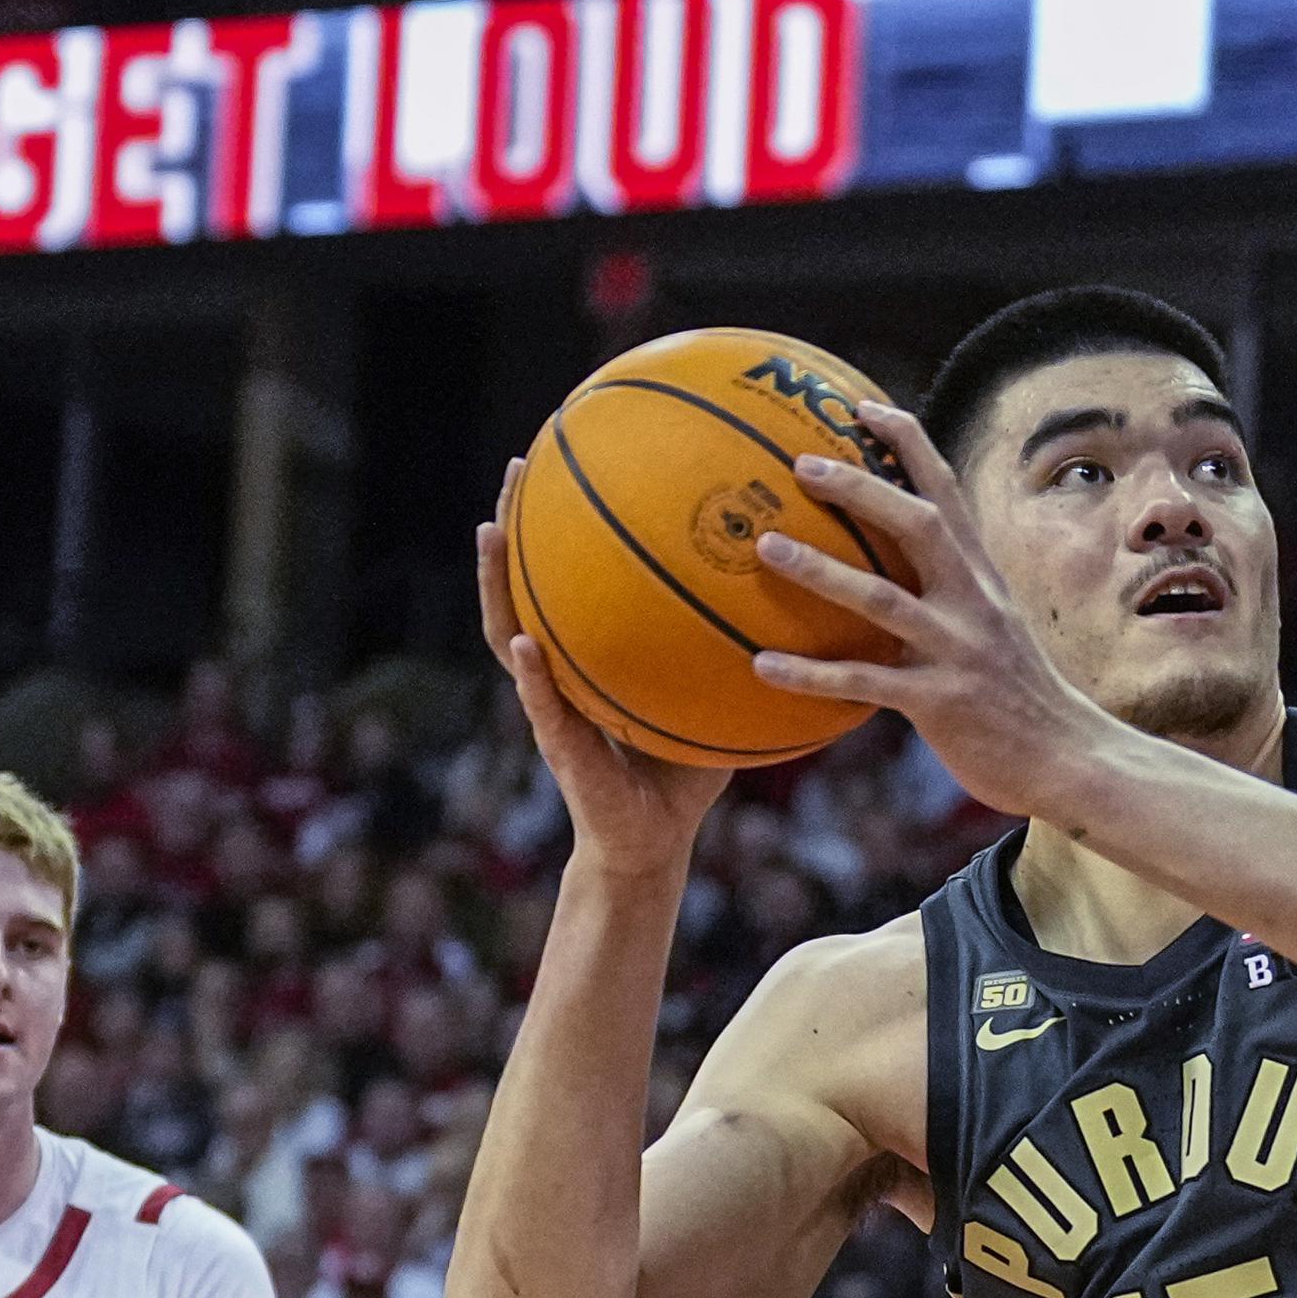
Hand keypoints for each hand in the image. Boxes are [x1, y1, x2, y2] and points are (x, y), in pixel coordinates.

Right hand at [478, 459, 729, 876]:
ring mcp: (551, 701)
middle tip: (519, 465)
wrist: (654, 840)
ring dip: (496, 581)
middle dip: (520, 522)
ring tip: (491, 530)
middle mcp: (564, 665)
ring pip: (507, 628)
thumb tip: (805, 594)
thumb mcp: (718, 693)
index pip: (577, 572)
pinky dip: (527, 673)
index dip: (572, 521)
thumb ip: (744, 649)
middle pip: (530, 580)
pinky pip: (539, 702)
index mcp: (596, 649)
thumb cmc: (687, 764)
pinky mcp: (558, 746)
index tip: (576, 457)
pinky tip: (521, 642)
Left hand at [747, 400, 1108, 819]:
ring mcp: (959, 651)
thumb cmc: (1018, 694)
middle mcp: (974, 602)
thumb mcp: (993, 627)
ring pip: (882, 599)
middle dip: (863, 489)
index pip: (947, 491)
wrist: (1069, 759)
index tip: (864, 406)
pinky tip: (762, 666)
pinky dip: (811, 674)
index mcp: (983, 576)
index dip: (908, 444)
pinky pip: (865, 683)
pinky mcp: (941, 703)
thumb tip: (890, 563)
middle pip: (919, 525)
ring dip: (821, 570)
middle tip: (802, 464)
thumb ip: (949, 592)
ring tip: (765, 548)